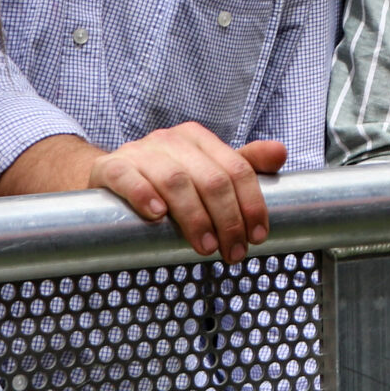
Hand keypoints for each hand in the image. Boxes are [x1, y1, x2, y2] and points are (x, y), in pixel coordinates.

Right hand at [86, 123, 286, 262]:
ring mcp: (139, 152)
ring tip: (205, 247)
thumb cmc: (163, 177)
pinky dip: (144, 195)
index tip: (258, 236)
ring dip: (194, 217)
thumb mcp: (205, 169)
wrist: (109, 176)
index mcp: (198, 139)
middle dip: (228, 219)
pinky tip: (157, 216)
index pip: (235, 168)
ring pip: (174, 180)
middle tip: (233, 251)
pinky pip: (127, 177)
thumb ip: (243, 165)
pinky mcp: (111, 167)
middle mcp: (171, 141)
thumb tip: (280, 153)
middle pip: (210, 178)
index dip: (251, 204)